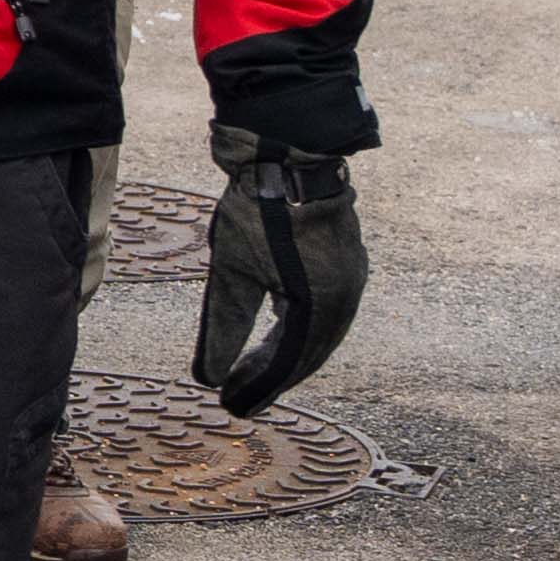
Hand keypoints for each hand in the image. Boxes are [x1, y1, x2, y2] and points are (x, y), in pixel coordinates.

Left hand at [192, 141, 368, 411]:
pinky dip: (300, 332)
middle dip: (272, 379)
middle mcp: (345, 297)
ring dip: (287, 358)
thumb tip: (207, 377)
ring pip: (320, 336)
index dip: (259, 388)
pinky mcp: (348, 265)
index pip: (288, 363)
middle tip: (237, 398)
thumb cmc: (256, 210)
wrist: (289, 153)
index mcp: (319, 304)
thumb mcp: (231, 271)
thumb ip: (223, 326)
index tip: (229, 407)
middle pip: (308, 355)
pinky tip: (275, 336)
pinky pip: (327, 312)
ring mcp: (352, 280)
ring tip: (251, 373)